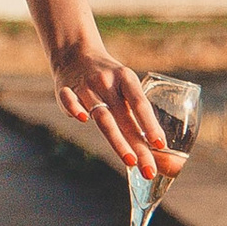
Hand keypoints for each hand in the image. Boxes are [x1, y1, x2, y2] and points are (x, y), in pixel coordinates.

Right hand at [50, 35, 174, 175]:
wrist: (76, 55)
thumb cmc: (109, 80)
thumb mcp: (126, 86)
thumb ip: (135, 112)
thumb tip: (157, 148)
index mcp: (126, 78)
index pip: (140, 103)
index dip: (150, 124)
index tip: (161, 145)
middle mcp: (107, 82)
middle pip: (123, 117)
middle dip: (138, 146)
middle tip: (149, 170)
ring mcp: (86, 86)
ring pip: (101, 116)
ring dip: (117, 141)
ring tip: (131, 162)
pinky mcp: (65, 91)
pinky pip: (69, 100)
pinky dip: (75, 108)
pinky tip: (82, 120)